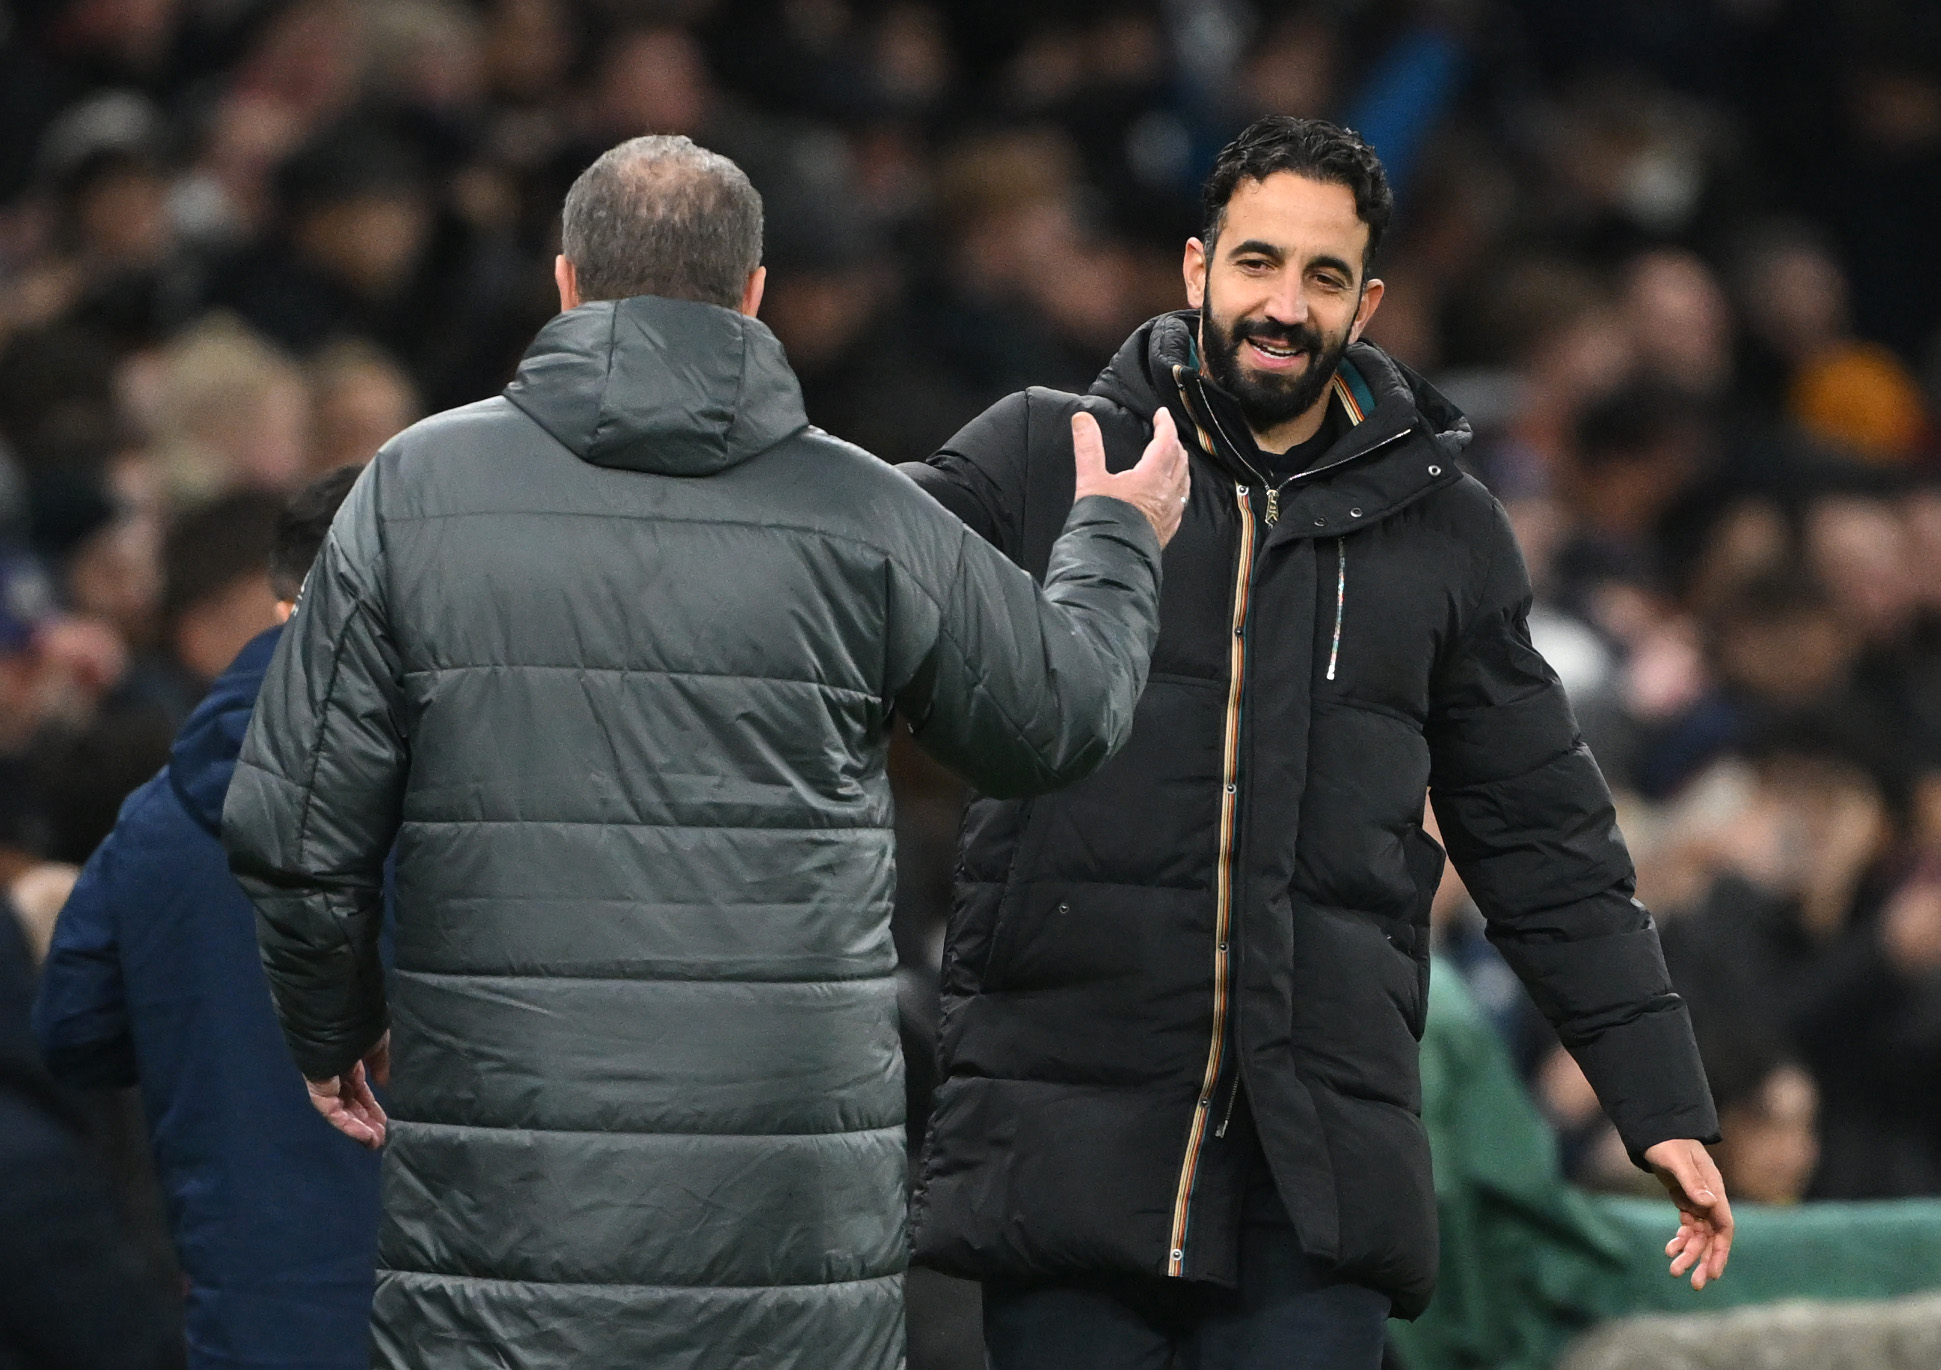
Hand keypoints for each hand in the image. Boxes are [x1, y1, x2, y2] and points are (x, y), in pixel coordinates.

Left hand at [306, 1031, 389, 1148]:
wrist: (340, 1011)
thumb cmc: (361, 1023)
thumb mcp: (378, 1044)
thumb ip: (380, 1065)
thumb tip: (384, 1085)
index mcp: (349, 1062)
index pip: (360, 1091)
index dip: (373, 1108)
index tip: (387, 1123)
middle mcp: (336, 1074)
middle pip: (351, 1104)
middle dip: (367, 1121)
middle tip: (384, 1137)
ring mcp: (326, 1081)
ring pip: (341, 1110)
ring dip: (358, 1127)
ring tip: (376, 1141)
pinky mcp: (317, 1086)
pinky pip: (331, 1110)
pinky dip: (347, 1123)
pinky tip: (364, 1133)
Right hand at [1073, 407, 1189, 547]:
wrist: (1111, 559)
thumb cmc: (1102, 519)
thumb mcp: (1090, 480)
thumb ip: (1088, 447)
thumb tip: (1082, 418)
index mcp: (1152, 476)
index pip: (1166, 442)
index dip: (1165, 424)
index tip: (1161, 414)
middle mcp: (1167, 493)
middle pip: (1179, 460)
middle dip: (1173, 443)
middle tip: (1165, 434)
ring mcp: (1171, 512)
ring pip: (1184, 481)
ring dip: (1180, 465)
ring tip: (1173, 458)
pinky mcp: (1168, 529)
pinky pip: (1181, 502)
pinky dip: (1180, 488)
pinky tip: (1173, 493)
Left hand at [1644, 1138, 1732, 1289]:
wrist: (1657, 1130)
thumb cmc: (1668, 1142)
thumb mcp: (1676, 1159)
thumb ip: (1692, 1181)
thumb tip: (1709, 1202)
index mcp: (1714, 1190)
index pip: (1724, 1227)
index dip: (1720, 1251)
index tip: (1713, 1272)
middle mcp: (1710, 1199)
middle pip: (1712, 1237)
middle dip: (1704, 1261)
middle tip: (1695, 1285)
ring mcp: (1698, 1201)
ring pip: (1699, 1236)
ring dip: (1689, 1254)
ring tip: (1674, 1270)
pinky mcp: (1686, 1201)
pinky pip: (1688, 1227)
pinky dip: (1681, 1239)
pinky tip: (1670, 1250)